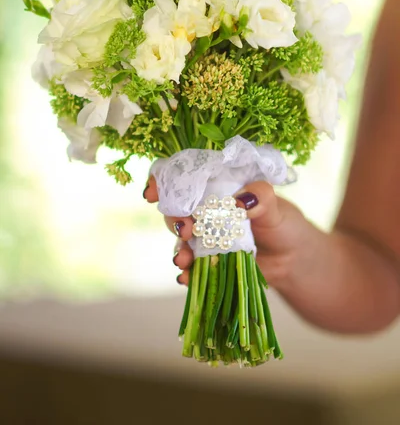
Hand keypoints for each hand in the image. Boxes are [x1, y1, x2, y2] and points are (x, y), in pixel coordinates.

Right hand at [143, 178, 309, 287]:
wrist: (293, 260)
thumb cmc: (283, 223)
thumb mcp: (275, 205)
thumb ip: (261, 197)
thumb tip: (239, 201)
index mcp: (217, 186)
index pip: (184, 177)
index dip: (164, 181)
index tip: (154, 192)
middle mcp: (205, 209)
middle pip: (175, 209)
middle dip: (173, 219)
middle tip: (184, 229)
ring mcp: (205, 237)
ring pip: (179, 240)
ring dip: (177, 249)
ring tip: (183, 259)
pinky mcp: (208, 261)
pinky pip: (190, 266)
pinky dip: (185, 272)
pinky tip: (187, 277)